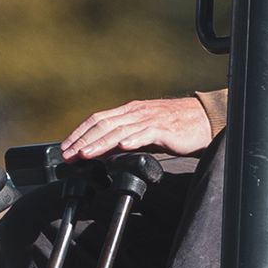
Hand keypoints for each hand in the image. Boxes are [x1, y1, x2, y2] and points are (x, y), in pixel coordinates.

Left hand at [60, 93, 221, 159]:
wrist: (203, 119)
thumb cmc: (174, 126)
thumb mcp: (144, 132)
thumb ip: (125, 138)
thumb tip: (104, 153)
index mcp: (129, 112)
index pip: (97, 120)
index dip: (79, 133)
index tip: (65, 148)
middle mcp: (136, 112)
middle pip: (103, 124)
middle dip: (83, 140)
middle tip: (68, 155)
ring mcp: (149, 119)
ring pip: (119, 129)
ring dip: (100, 143)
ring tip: (86, 154)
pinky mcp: (164, 128)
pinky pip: (146, 133)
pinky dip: (132, 139)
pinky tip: (121, 147)